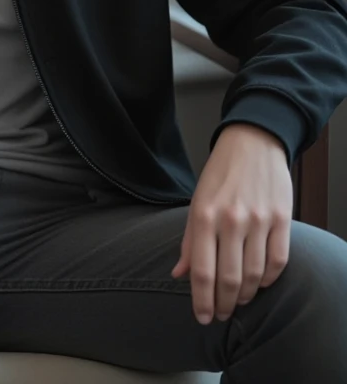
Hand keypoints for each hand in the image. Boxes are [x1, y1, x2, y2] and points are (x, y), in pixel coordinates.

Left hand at [171, 123, 292, 324]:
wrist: (252, 143)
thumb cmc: (220, 175)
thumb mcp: (196, 202)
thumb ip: (189, 241)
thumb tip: (179, 275)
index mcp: (204, 215)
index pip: (202, 271)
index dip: (202, 301)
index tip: (203, 317)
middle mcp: (231, 220)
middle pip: (229, 279)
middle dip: (224, 304)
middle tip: (221, 314)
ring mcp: (258, 220)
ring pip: (255, 275)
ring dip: (246, 295)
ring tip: (239, 300)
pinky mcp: (281, 218)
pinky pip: (278, 261)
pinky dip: (269, 279)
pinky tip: (261, 282)